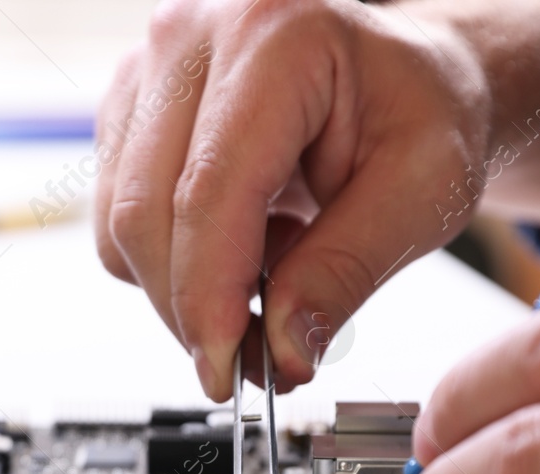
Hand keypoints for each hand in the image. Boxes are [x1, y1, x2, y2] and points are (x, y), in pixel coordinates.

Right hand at [94, 0, 492, 399]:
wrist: (406, 79)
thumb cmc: (420, 112)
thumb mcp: (422, 194)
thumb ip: (347, 270)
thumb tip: (282, 348)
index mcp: (277, 36)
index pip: (208, 191)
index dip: (209, 297)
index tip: (226, 371)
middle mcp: (194, 37)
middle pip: (145, 213)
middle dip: (192, 311)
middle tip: (252, 361)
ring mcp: (149, 70)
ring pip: (120, 225)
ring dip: (182, 289)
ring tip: (270, 277)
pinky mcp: (128, 110)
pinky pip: (117, 220)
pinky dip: (174, 262)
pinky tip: (242, 243)